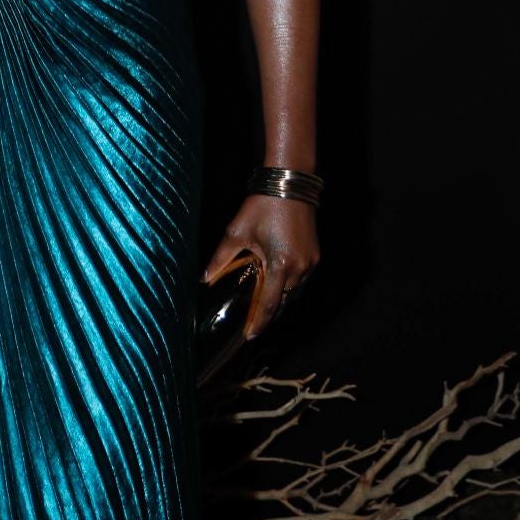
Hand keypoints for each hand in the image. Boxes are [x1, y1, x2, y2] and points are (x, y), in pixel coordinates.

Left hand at [202, 195, 318, 338]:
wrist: (289, 183)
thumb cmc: (262, 206)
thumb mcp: (236, 232)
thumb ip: (220, 258)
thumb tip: (204, 278)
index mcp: (280, 265)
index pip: (269, 304)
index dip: (259, 323)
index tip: (250, 336)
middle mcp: (300, 268)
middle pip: (283, 300)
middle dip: (268, 312)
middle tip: (252, 321)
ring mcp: (310, 262)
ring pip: (294, 291)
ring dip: (279, 298)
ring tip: (262, 305)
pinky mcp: (315, 254)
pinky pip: (301, 279)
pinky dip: (289, 285)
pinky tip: (276, 284)